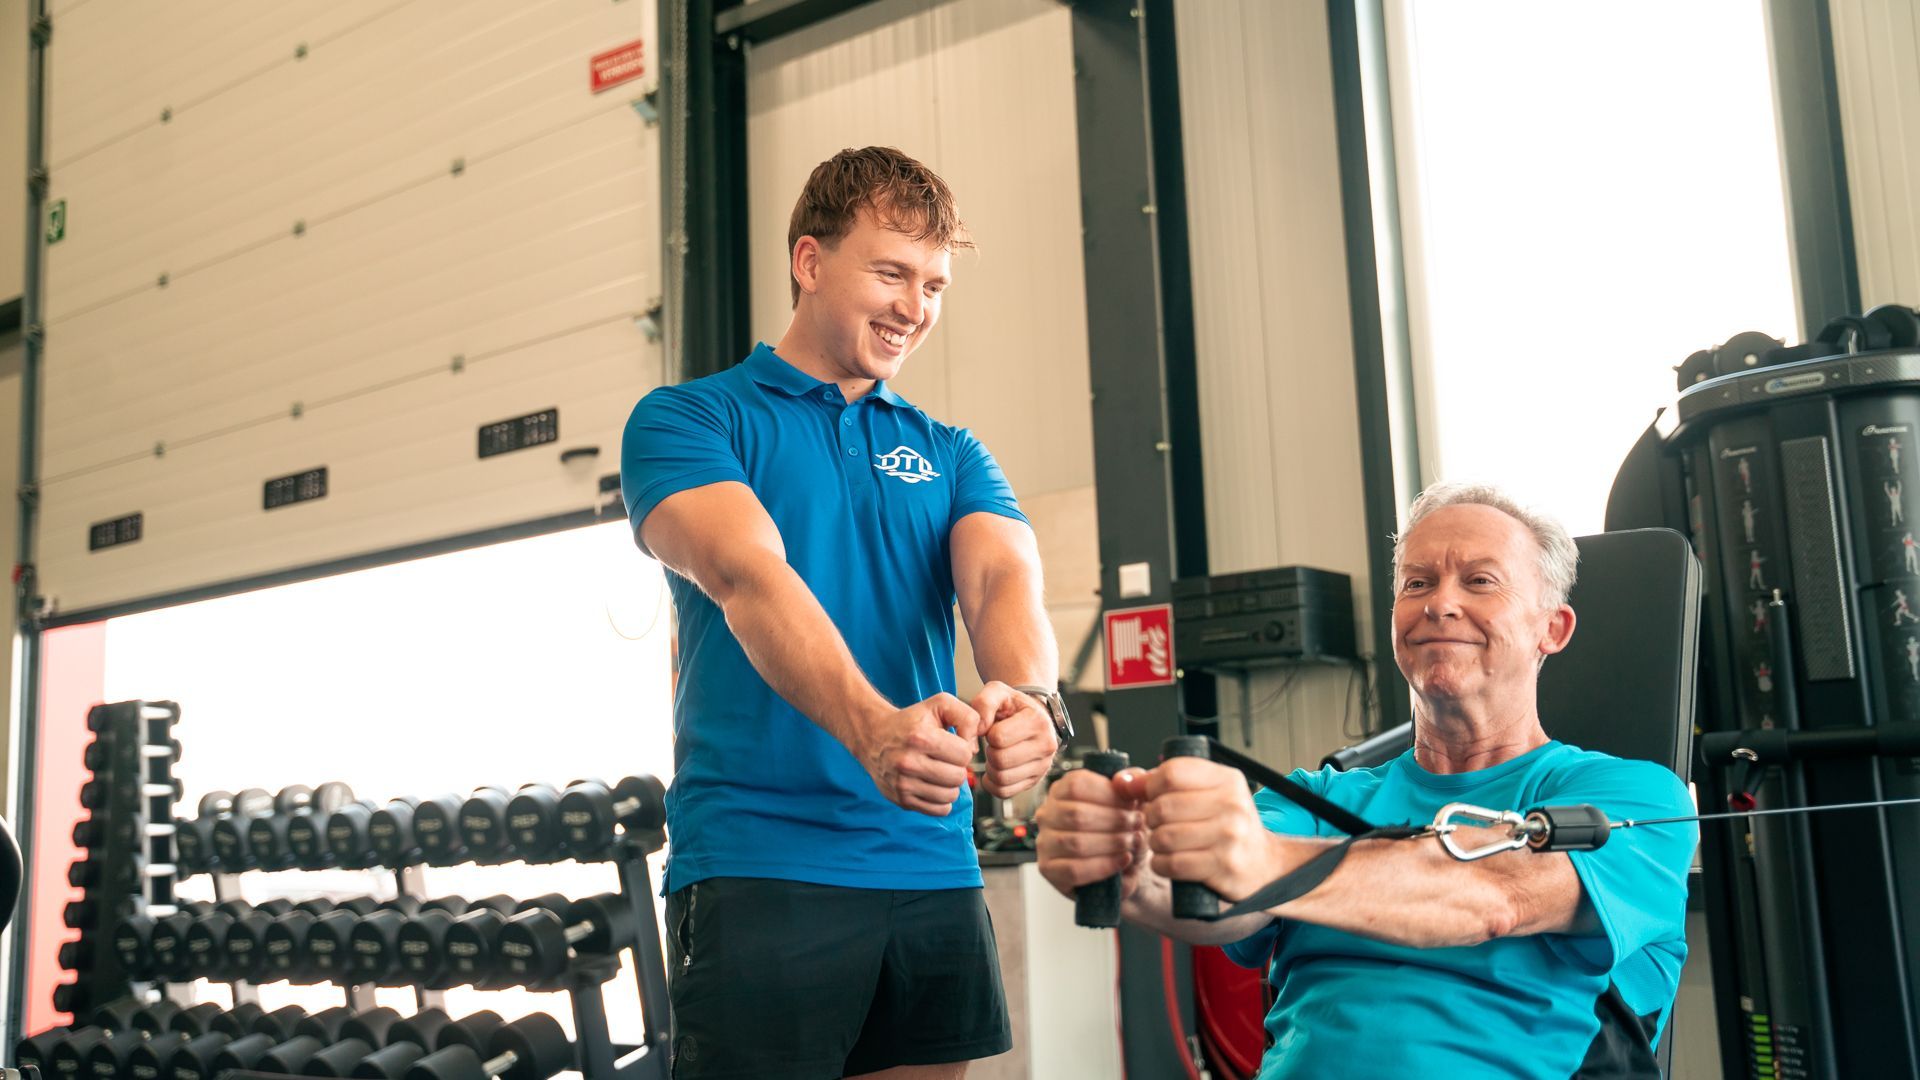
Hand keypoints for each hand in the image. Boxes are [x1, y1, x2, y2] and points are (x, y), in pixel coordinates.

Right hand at [854, 693, 983, 815]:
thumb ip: (967, 717)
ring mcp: (903, 784)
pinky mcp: (902, 800)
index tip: (952, 744)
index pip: (964, 754)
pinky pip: (938, 810)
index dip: (963, 748)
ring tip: (940, 772)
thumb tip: (973, 748)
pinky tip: (934, 785)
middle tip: (946, 759)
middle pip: (958, 777)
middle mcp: (909, 763)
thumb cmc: (910, 721)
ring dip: (950, 785)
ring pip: (950, 796)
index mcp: (920, 738)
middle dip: (958, 767)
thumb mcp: (939, 704)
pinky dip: (941, 800)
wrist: (873, 736)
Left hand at [971, 682, 1059, 796]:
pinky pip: (1004, 792)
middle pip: (1000, 761)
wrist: (1032, 716)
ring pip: (1002, 779)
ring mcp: (1043, 766)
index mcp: (1037, 721)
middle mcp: (1046, 745)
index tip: (993, 728)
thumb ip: (983, 704)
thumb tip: (977, 730)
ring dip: (990, 768)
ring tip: (995, 754)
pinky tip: (995, 768)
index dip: (988, 733)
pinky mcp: (1035, 781)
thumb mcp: (997, 692)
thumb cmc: (1013, 705)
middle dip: (989, 752)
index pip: (998, 737)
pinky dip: (992, 783)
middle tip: (992, 744)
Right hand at [1035, 767, 1149, 900]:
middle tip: (1136, 825)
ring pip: (1075, 843)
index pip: (1076, 785)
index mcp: (1062, 790)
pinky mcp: (1049, 870)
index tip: (1132, 803)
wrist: (1124, 867)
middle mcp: (1047, 814)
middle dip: (1113, 820)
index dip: (1108, 794)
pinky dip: (1104, 865)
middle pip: (1076, 814)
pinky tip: (1123, 860)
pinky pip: (1074, 869)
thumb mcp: (1130, 801)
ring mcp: (1044, 843)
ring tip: (1131, 842)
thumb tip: (1123, 780)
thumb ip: (1131, 783)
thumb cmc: (1122, 828)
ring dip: (1111, 843)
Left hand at [1135, 757, 1284, 900]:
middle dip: (1150, 819)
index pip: (1171, 773)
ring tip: (1164, 844)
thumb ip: (1161, 782)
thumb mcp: (1205, 794)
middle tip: (1158, 825)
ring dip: (1155, 844)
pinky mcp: (1223, 866)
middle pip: (1163, 806)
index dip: (1151, 787)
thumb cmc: (1226, 825)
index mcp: (1226, 779)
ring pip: (1164, 837)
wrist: (1264, 864)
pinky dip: (1161, 865)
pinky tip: (1168, 862)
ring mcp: (1230, 836)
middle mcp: (1232, 804)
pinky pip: (1172, 864)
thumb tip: (1122, 781)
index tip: (1152, 797)